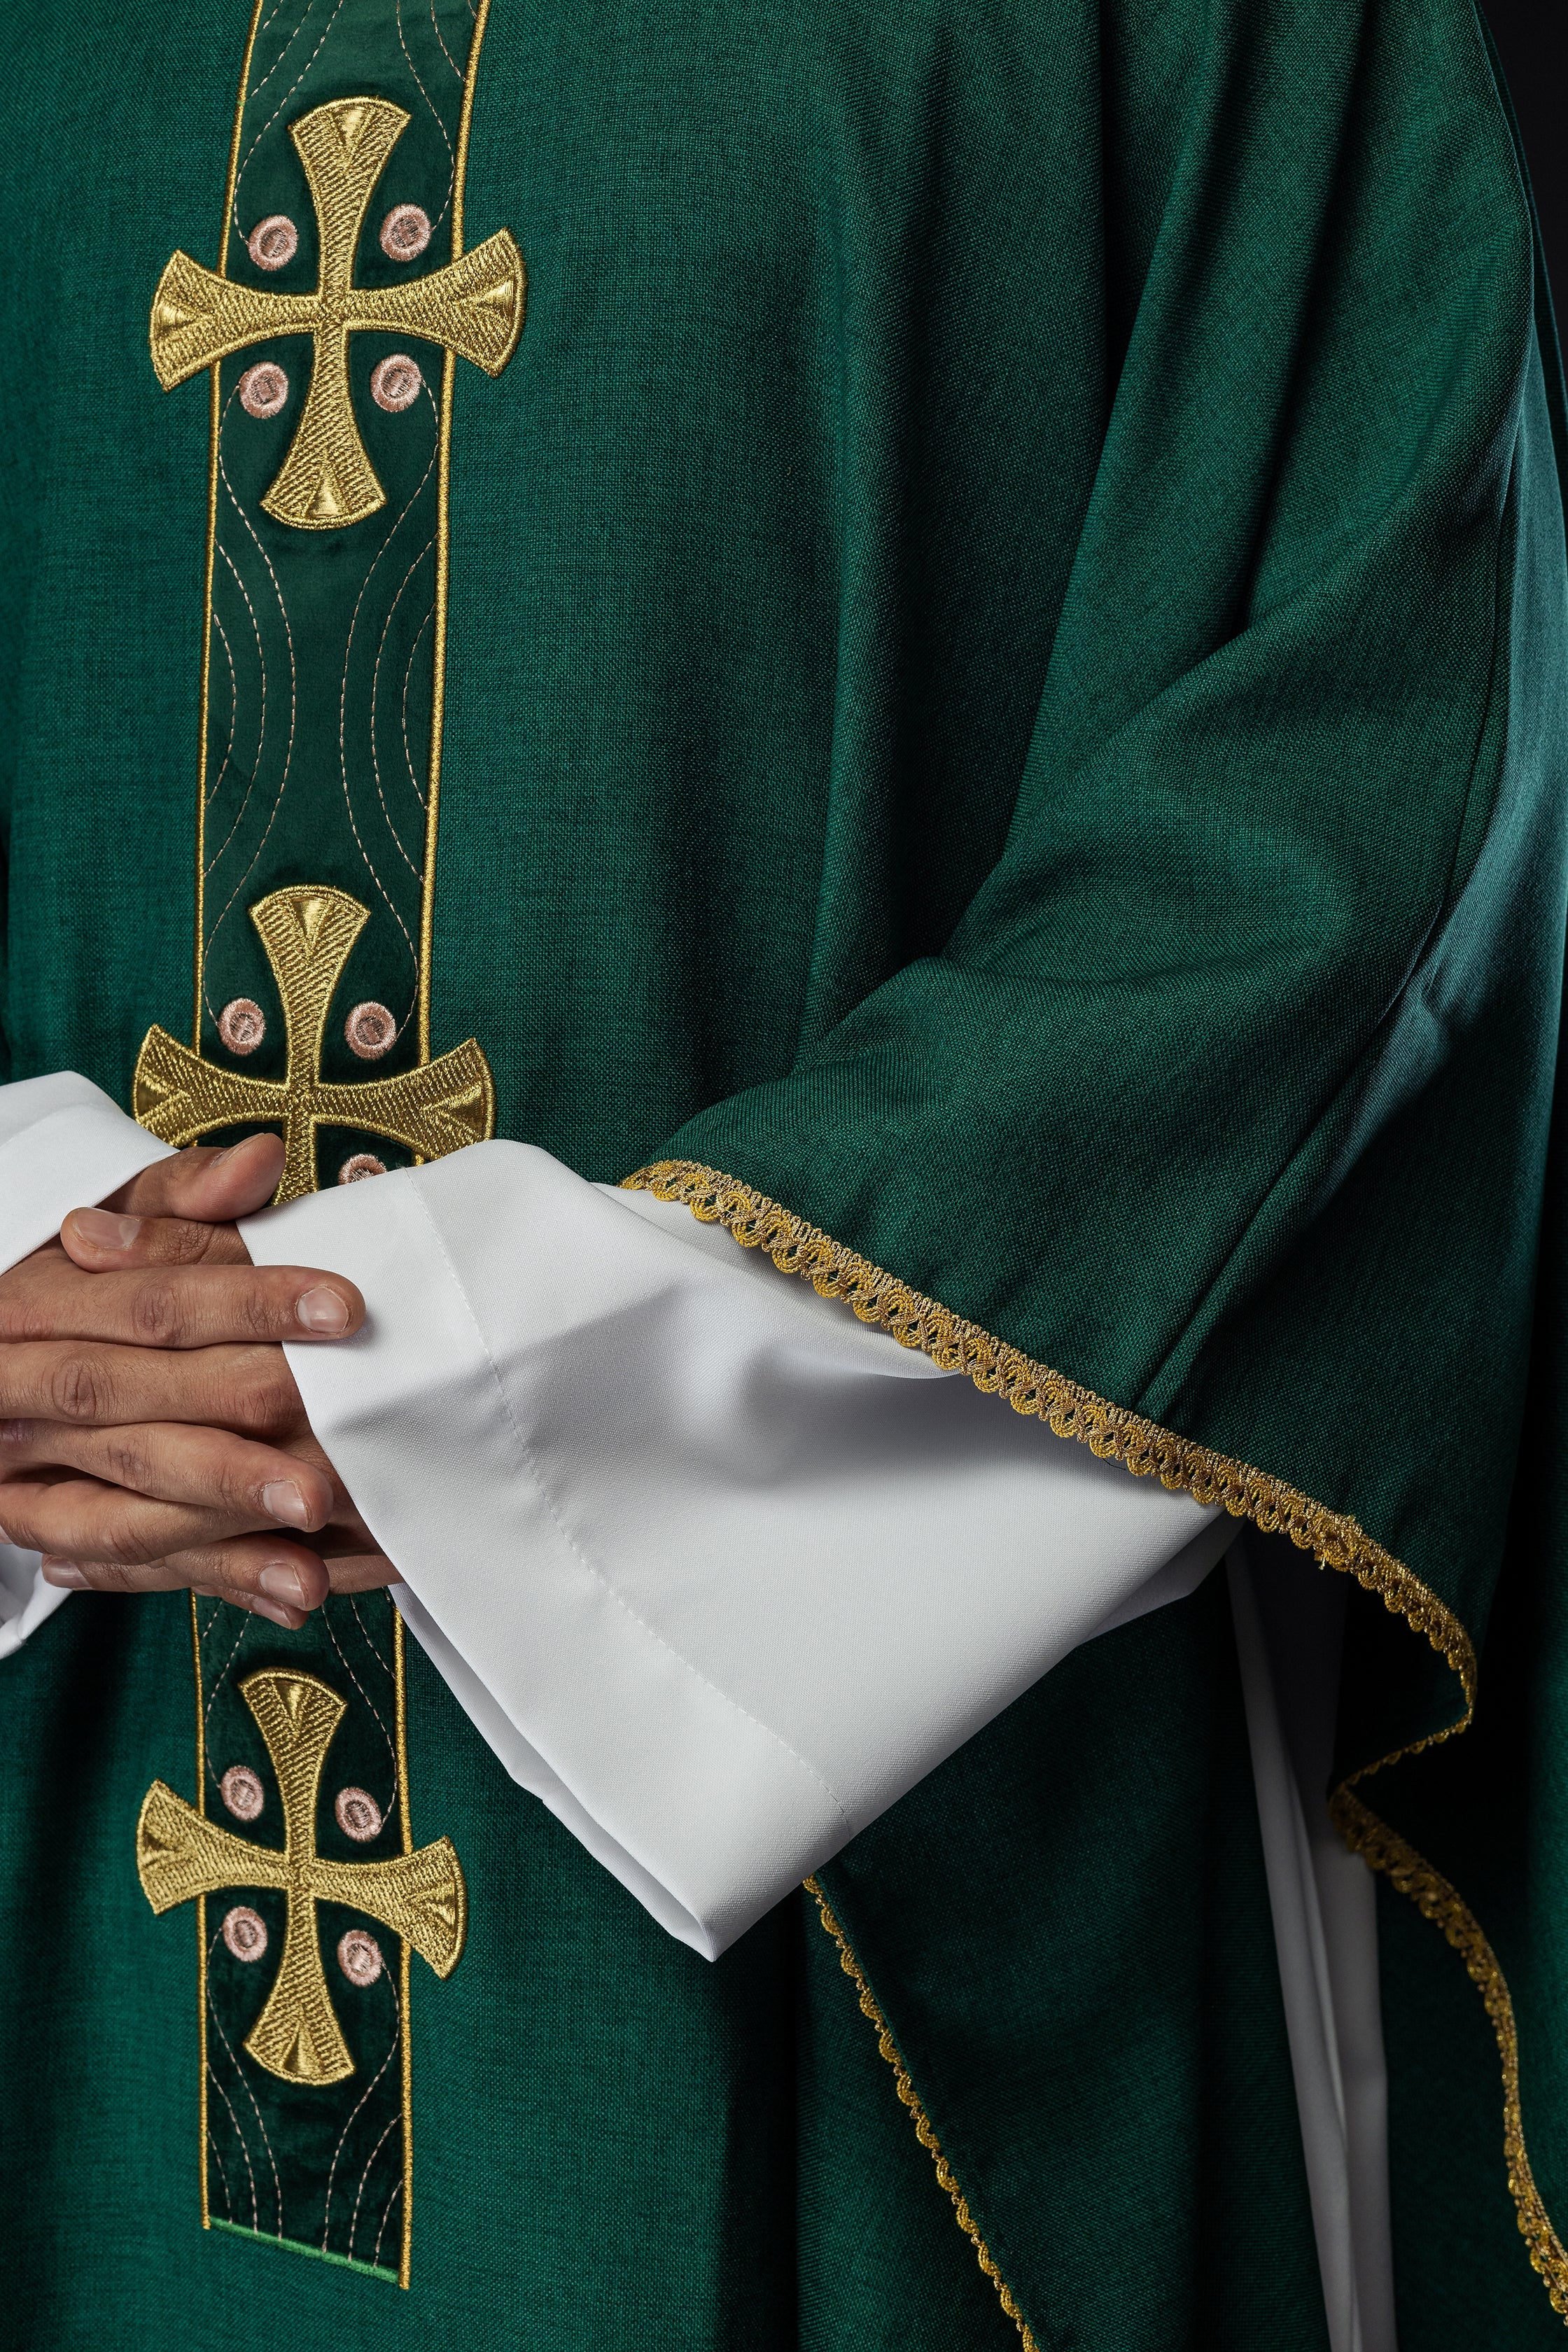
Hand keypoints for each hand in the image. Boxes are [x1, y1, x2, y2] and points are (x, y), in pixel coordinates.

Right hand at [0, 1134, 391, 1624]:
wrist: (1, 1355)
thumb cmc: (84, 1281)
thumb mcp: (121, 1222)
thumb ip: (185, 1197)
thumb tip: (257, 1163)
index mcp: (34, 1302)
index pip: (150, 1303)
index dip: (248, 1301)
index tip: (346, 1307)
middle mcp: (17, 1386)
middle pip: (131, 1400)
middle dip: (236, 1415)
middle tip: (337, 1432)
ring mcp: (22, 1467)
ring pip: (125, 1498)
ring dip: (226, 1516)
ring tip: (321, 1518)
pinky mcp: (47, 1525)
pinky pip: (133, 1562)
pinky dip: (218, 1577)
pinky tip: (299, 1589)